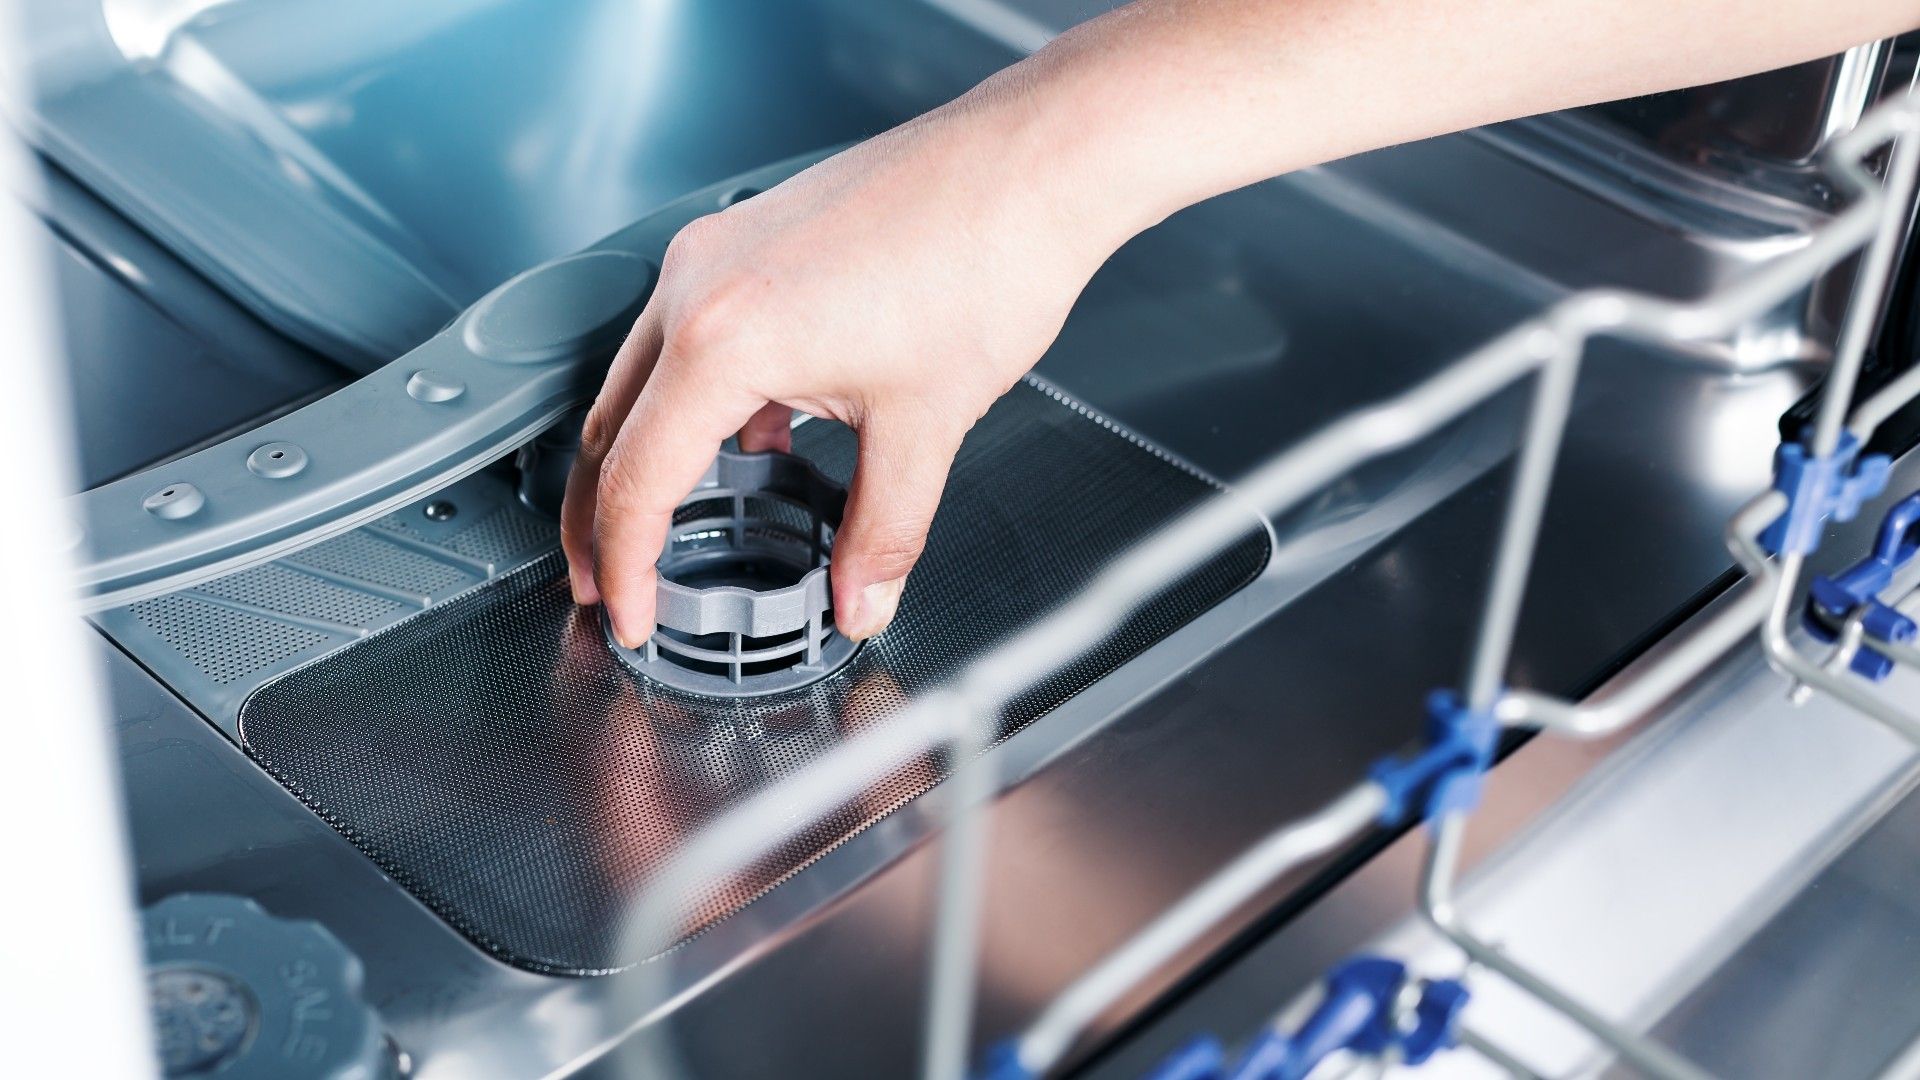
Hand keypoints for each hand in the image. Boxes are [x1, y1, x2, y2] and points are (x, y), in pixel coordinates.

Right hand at [561, 80, 1125, 648]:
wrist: (1031, 164)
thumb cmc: (985, 255)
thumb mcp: (925, 425)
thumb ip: (883, 532)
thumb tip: (863, 596)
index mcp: (722, 337)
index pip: (636, 480)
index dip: (625, 566)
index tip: (630, 614)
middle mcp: (699, 284)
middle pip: (610, 426)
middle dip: (599, 518)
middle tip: (607, 582)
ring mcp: (718, 251)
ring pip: (642, 376)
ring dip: (643, 455)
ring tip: (666, 524)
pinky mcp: (749, 236)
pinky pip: (688, 332)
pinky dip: (695, 397)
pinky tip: (747, 441)